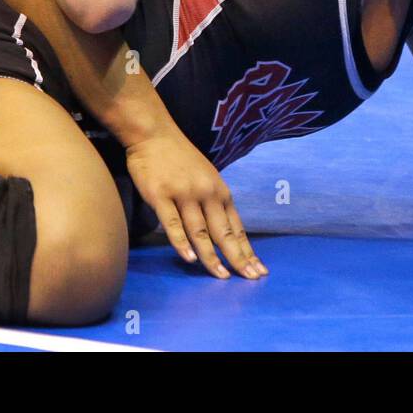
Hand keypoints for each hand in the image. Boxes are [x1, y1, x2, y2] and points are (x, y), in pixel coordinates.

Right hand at [125, 134, 267, 279]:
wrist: (154, 134)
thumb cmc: (180, 158)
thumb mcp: (207, 177)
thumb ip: (214, 202)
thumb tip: (223, 231)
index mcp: (220, 192)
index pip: (236, 227)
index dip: (247, 250)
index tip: (258, 270)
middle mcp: (206, 194)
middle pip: (224, 233)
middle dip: (238, 258)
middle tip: (250, 278)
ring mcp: (184, 195)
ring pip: (200, 231)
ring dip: (211, 256)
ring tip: (221, 276)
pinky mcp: (160, 195)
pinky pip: (172, 223)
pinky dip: (181, 242)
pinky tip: (189, 258)